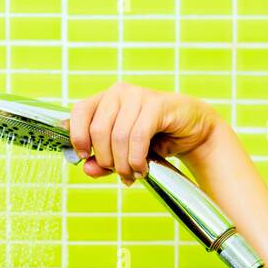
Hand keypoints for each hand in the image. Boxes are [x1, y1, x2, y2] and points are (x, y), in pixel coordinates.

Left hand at [68, 82, 222, 185]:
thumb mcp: (121, 154)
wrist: (191, 132)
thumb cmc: (153, 141)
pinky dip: (137, 158)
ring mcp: (137, 95)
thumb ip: (101, 162)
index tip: (84, 157)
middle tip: (119, 173)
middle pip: (98, 130)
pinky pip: (138, 136)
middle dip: (106, 159)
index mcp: (104, 99)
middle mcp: (118, 92)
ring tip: (133, 174)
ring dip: (123, 164)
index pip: (78, 111)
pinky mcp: (156, 104)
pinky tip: (142, 168)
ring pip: (118, 136)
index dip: (77, 136)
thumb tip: (87, 169)